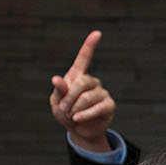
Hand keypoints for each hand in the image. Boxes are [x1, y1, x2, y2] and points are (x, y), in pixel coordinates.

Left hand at [49, 30, 115, 152]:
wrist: (78, 130)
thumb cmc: (65, 113)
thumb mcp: (56, 102)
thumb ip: (58, 90)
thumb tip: (56, 79)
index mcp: (78, 76)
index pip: (84, 58)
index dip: (90, 45)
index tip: (97, 33)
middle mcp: (92, 82)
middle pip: (83, 82)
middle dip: (70, 97)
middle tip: (63, 109)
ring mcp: (102, 93)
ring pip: (88, 96)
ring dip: (76, 107)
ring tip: (71, 116)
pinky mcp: (109, 105)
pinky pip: (98, 107)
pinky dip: (86, 114)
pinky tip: (78, 119)